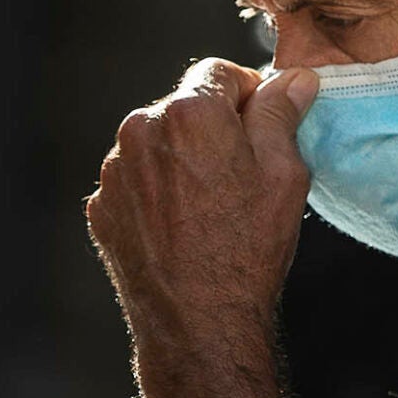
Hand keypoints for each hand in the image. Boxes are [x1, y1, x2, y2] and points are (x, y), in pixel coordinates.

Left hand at [85, 58, 317, 363]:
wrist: (198, 324)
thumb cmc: (247, 251)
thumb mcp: (283, 175)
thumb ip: (282, 115)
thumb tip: (294, 79)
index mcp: (189, 112)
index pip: (218, 73)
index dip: (248, 96)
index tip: (262, 127)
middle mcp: (140, 129)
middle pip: (184, 108)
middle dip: (212, 130)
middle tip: (241, 178)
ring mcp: (115, 170)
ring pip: (157, 145)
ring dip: (181, 160)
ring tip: (210, 210)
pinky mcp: (102, 206)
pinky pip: (135, 181)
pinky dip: (157, 193)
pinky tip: (182, 228)